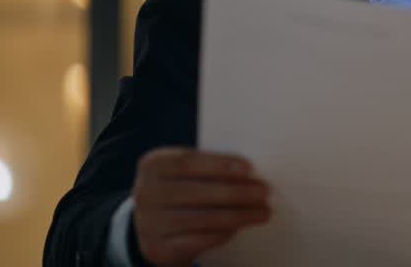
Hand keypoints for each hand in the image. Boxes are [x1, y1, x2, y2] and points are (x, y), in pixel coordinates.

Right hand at [131, 147, 271, 266]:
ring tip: (263, 211)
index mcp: (153, 164)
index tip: (249, 168)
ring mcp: (149, 222)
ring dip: (238, 214)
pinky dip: (223, 233)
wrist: (153, 225)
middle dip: (237, 192)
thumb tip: (251, 172)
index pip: (188, 162)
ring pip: (202, 218)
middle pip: (197, 191)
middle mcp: (145, 193)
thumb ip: (210, 168)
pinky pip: (198, 240)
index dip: (219, 164)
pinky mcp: (158, 248)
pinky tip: (241, 227)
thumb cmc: (181, 188)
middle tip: (265, 192)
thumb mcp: (186, 172)